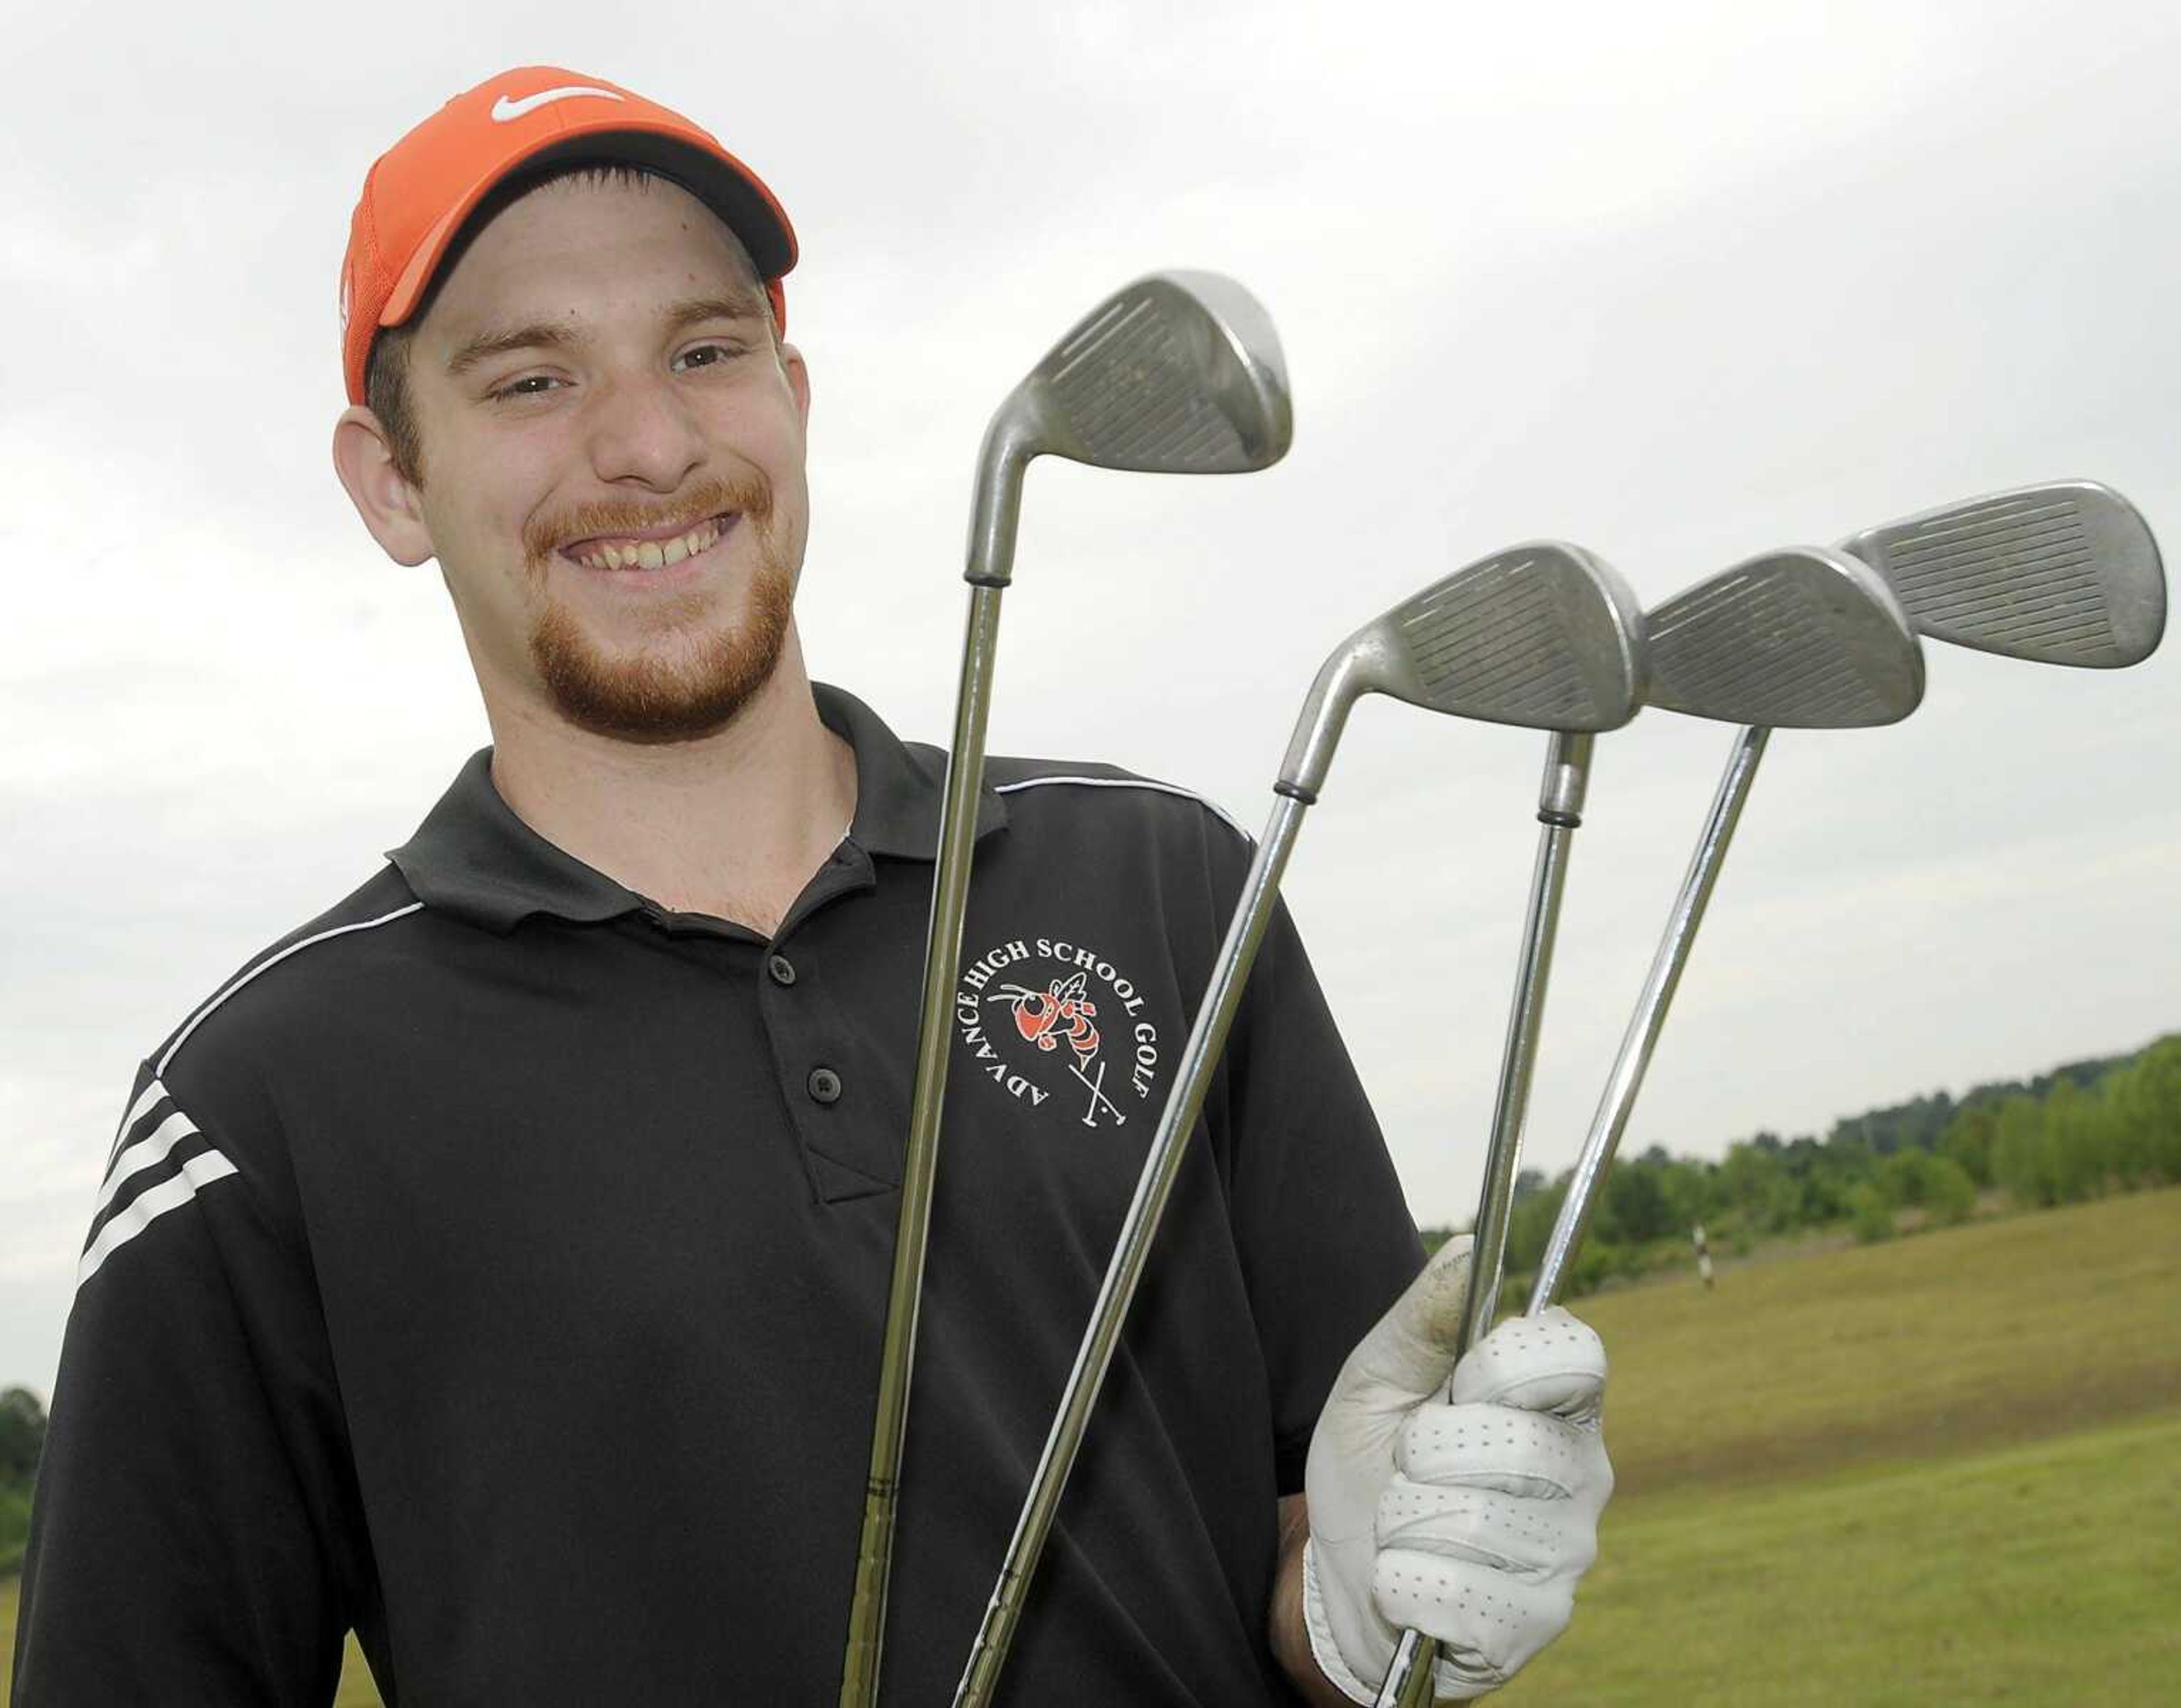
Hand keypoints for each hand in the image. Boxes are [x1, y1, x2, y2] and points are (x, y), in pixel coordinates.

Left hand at [1301, 1237, 1611, 1701]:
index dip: (1503, 1365)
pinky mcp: (1533, 1624)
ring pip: (1475, 1521)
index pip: (1575, 1355)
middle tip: (1409, 1466)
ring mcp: (1565, 1555)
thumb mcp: (1380, 1377)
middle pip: (1512, 1442)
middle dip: (1426, 1453)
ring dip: (1404, 1520)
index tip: (1458, 1383)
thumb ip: (1426, 1317)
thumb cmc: (1370, 1463)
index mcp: (1557, 1401)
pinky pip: (1456, 1593)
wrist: (1343, 1575)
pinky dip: (1404, 1584)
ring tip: (1403, 1523)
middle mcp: (1582, 1475)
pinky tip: (1408, 1581)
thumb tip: (1471, 1247)